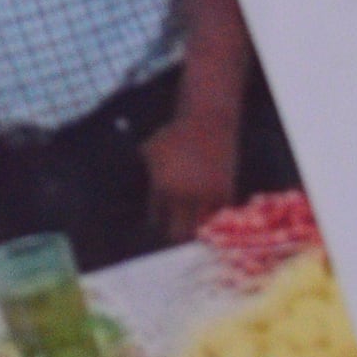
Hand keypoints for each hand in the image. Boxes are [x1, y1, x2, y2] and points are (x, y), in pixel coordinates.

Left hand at [140, 96, 238, 243]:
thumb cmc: (174, 133)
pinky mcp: (224, 192)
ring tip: (193, 228)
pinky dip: (213, 217)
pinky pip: (218, 216)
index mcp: (162, 188)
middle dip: (173, 235)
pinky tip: (210, 217)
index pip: (156, 219)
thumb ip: (146, 171)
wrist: (206, 122)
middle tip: (174, 232)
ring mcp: (205, 196)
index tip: (160, 223)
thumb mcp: (151, 150)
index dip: (157, 222)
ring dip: (196, 229)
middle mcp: (183, 197)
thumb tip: (131, 185)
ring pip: (200, 228)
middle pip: (177, 233)